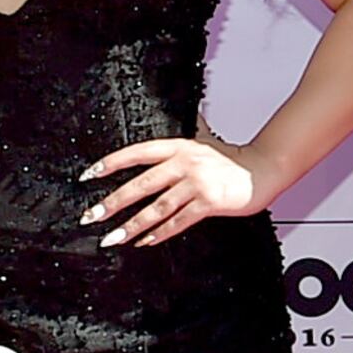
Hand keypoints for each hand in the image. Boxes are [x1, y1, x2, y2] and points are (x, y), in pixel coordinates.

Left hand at [81, 134, 262, 247]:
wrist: (263, 170)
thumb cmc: (234, 158)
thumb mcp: (206, 138)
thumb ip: (191, 127)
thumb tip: (187, 110)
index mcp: (179, 147)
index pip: (137, 153)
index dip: (111, 163)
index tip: (89, 175)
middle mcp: (185, 163)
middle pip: (141, 184)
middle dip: (113, 202)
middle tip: (92, 215)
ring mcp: (198, 184)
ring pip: (157, 208)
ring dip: (132, 225)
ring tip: (114, 238)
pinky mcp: (210, 203)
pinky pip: (179, 222)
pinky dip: (160, 233)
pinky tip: (145, 241)